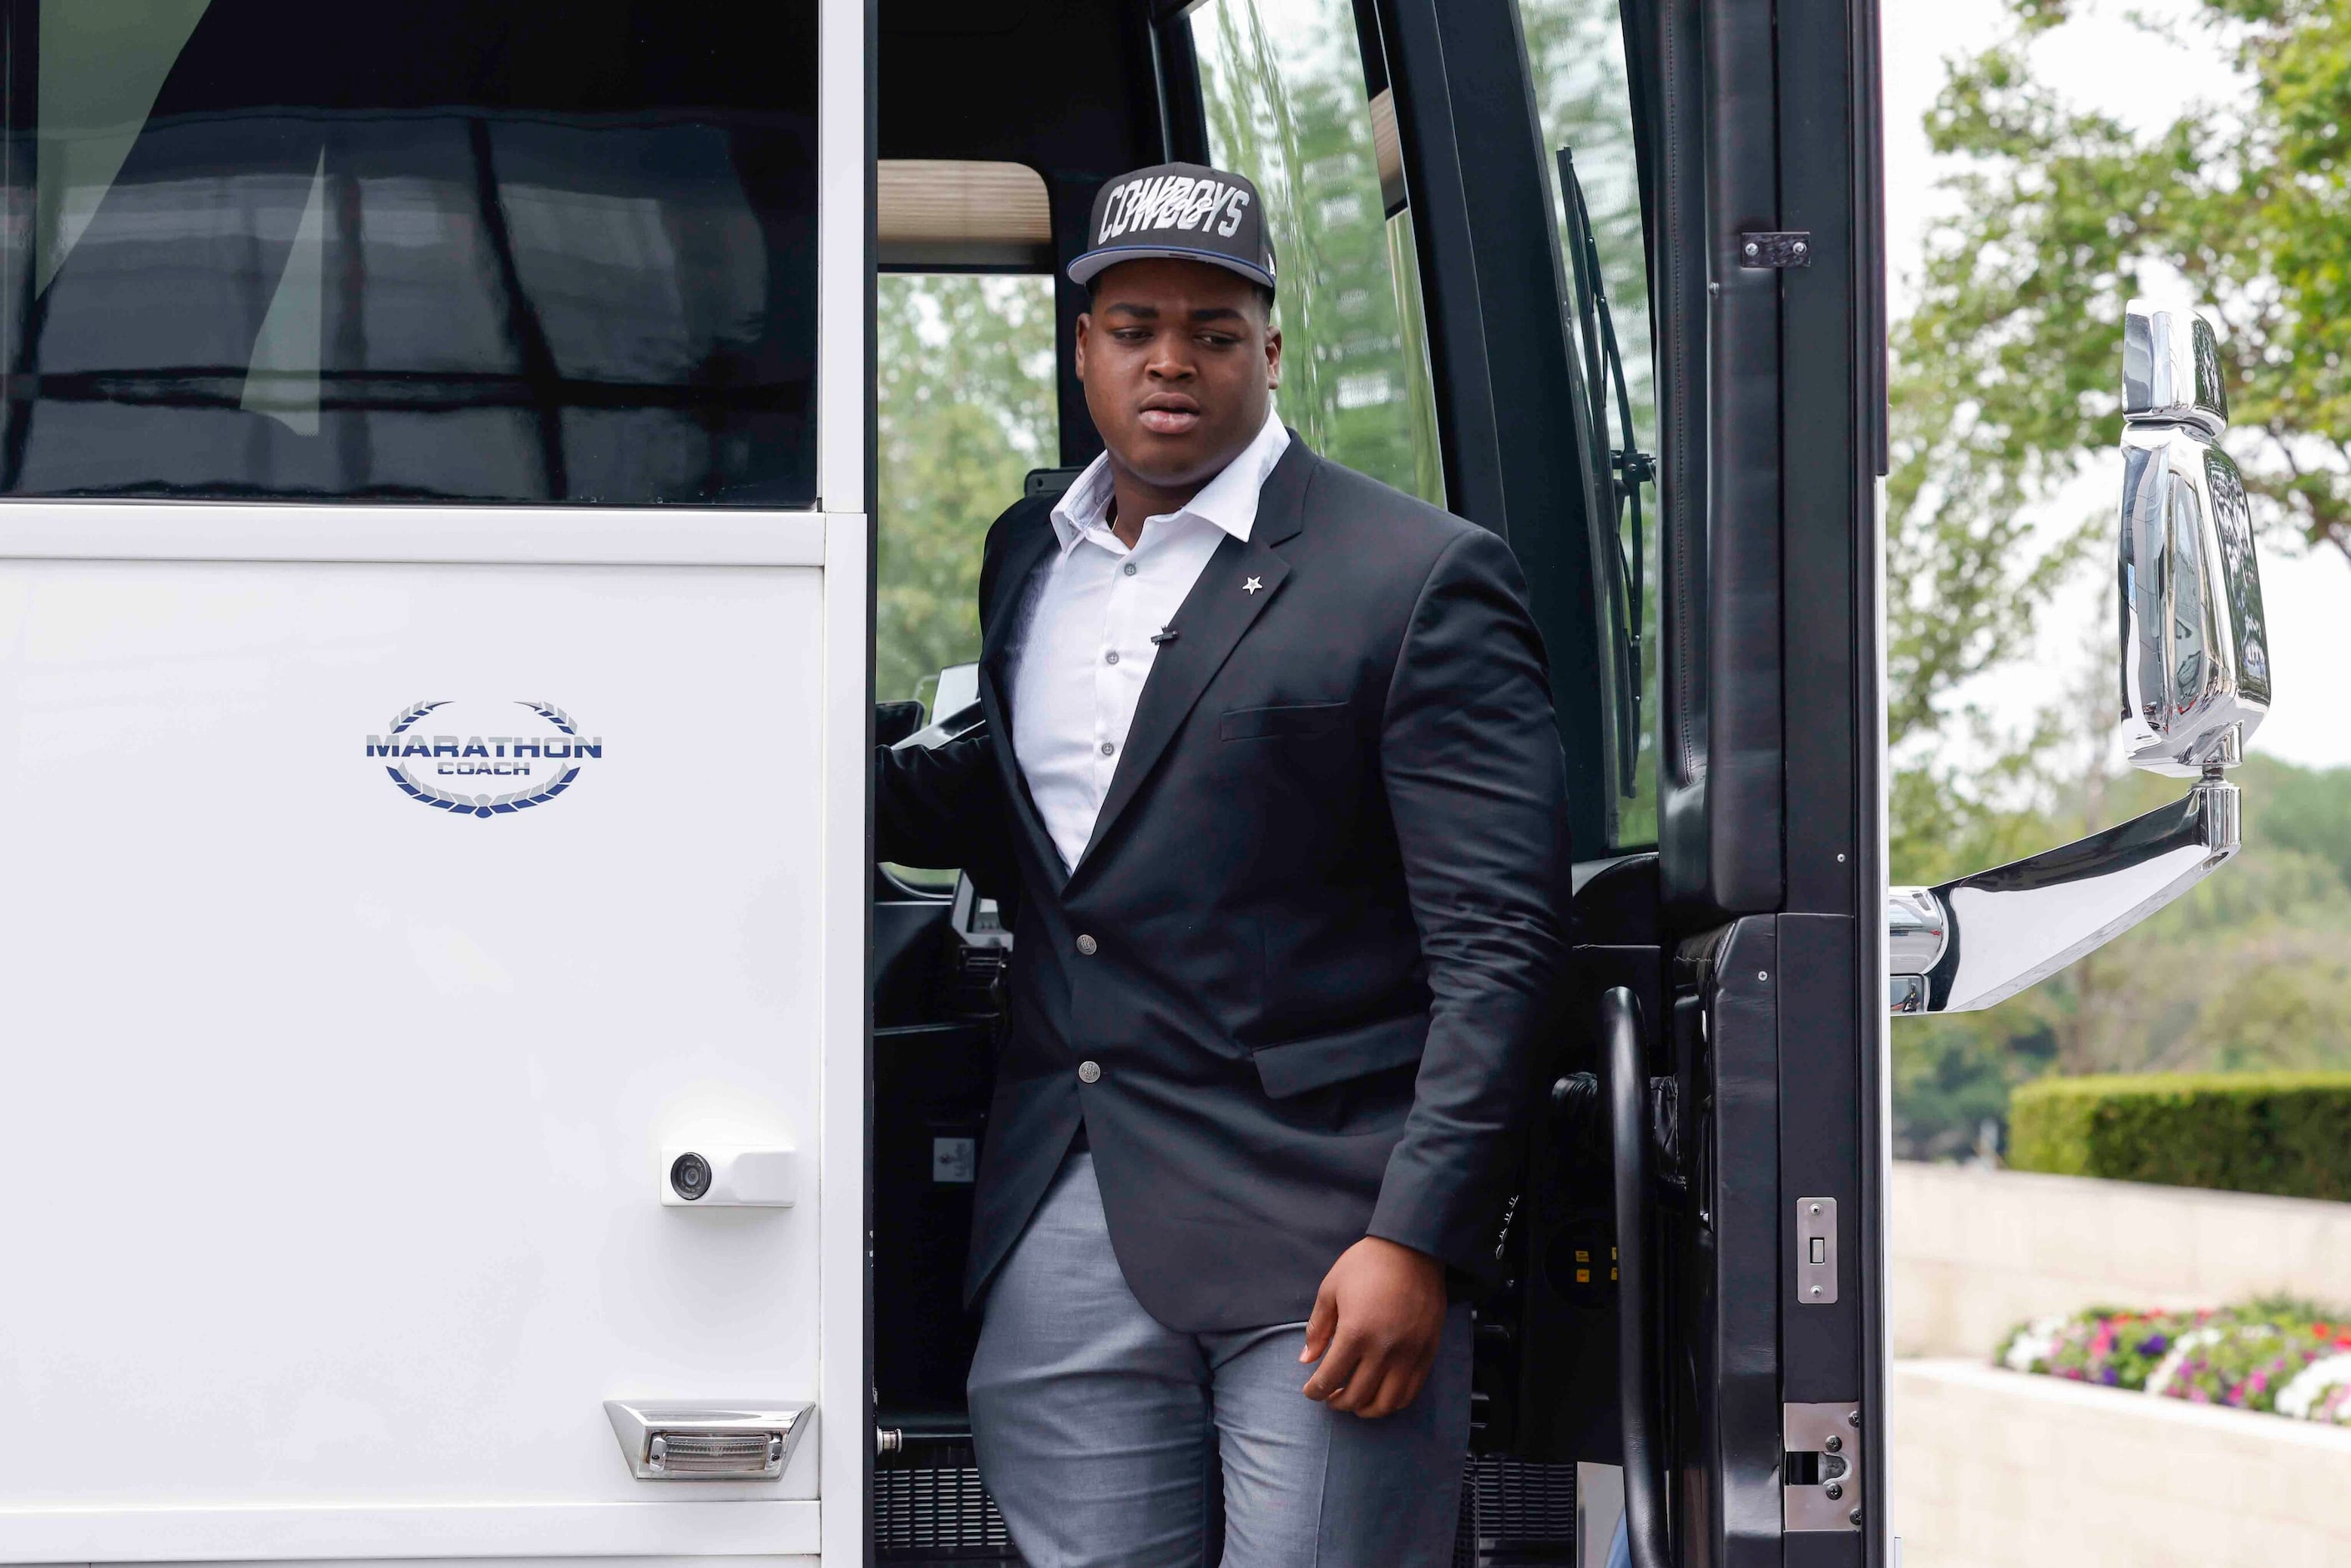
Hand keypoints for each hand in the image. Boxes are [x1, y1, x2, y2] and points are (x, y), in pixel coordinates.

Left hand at [1299, 1235, 1447, 1418]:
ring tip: (1355, 1403)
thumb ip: (1318, 1327)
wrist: (1413, 1249)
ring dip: (1365, 1409)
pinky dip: (1393, 1403)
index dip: (1315, 1391)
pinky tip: (1381, 1396)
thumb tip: (1306, 1359)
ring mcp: (1409, 1354)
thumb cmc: (1367, 1265)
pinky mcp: (1427, 1353)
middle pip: (1357, 1396)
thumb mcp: (1331, 1289)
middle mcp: (1384, 1350)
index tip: (1310, 1391)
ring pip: (1386, 1403)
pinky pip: (1411, 1392)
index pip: (1330, 1378)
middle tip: (1329, 1397)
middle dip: (1337, 1402)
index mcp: (1355, 1333)